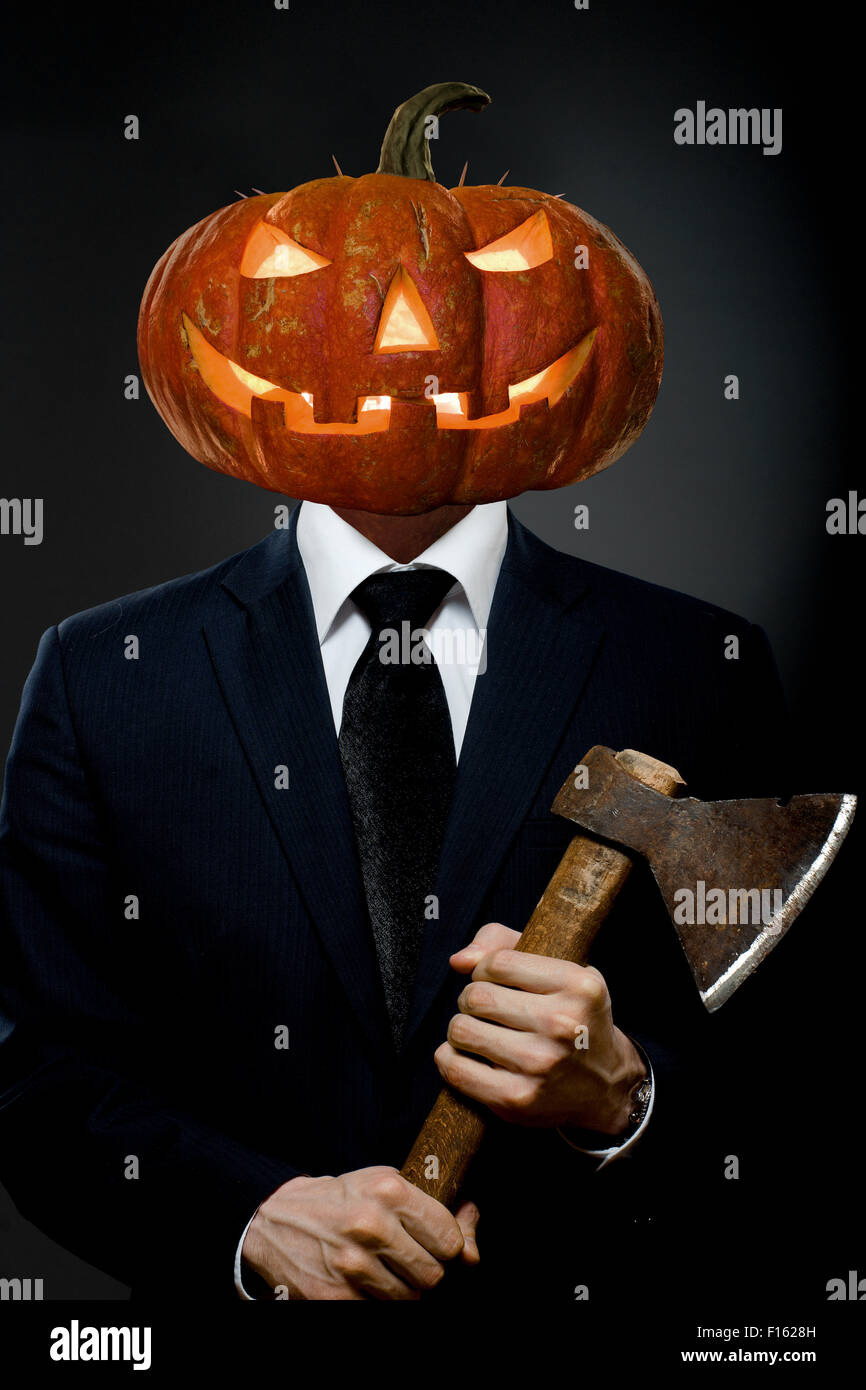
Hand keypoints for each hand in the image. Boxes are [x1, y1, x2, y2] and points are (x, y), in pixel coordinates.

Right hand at [241, 1167, 479, 1299]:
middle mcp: (372, 1226)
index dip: (447, 1246)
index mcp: (389, 1191)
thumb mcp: (384, 1186)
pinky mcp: (335, 1296)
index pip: (448, 1238)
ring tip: (381, 1268)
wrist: (274, 1221)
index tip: (434, 1243)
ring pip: (409, 1300)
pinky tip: (361, 1281)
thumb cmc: (340, 1200)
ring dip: (401, 1290)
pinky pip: (378, 1311)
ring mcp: (352, 1264)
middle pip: (433, 1275)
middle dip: (425, 1271)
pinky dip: (374, 1301)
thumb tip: (473, 1249)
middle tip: (406, 1259)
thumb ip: (433, 1212)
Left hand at [435, 921, 644, 1133]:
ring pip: (461, 1029)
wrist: (605, 1085)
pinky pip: (456, 1068)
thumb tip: (458, 961)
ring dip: (461, 1028)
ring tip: (479, 1031)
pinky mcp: (518, 1098)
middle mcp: (562, 1025)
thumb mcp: (559, 969)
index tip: (494, 981)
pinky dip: (449, 1058)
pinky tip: (468, 1055)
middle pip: (476, 996)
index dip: (485, 969)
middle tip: (485, 1009)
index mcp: (578, 986)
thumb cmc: (571, 1017)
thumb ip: (504, 944)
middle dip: (471, 999)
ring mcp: (541, 1065)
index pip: (498, 962)